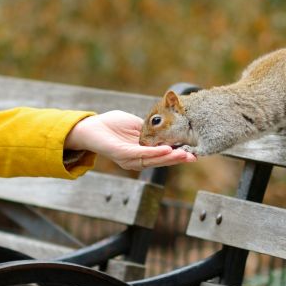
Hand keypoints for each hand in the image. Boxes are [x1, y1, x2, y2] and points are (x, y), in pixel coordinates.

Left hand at [66, 111, 196, 170]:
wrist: (91, 126)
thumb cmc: (112, 125)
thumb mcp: (137, 125)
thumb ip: (151, 129)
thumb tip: (168, 128)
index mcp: (141, 152)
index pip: (162, 156)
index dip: (177, 154)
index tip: (192, 153)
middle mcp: (136, 159)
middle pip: (160, 161)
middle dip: (177, 159)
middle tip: (193, 157)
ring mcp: (129, 158)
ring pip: (153, 159)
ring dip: (169, 157)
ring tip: (183, 154)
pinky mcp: (121, 154)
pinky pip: (140, 154)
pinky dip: (154, 153)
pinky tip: (166, 149)